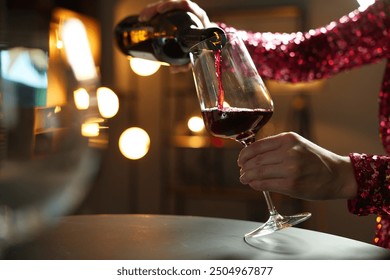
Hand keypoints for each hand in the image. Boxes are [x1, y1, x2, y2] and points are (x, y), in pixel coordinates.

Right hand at [139, 0, 211, 72]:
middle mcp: (190, 11)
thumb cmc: (203, 45)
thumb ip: (187, 63)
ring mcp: (181, 11)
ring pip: (165, 5)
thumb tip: (173, 69)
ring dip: (151, 9)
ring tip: (142, 18)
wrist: (207, 40)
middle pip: (172, 3)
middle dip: (155, 8)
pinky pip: (163, 10)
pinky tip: (144, 18)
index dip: (172, 5)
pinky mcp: (175, 14)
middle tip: (145, 17)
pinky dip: (152, 12)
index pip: (185, 5)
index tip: (160, 10)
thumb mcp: (197, 54)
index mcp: (198, 16)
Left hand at [237, 132, 357, 200]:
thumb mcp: (297, 144)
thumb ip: (276, 147)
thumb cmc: (316, 160)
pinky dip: (256, 185)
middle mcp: (288, 152)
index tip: (240, 160)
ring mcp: (290, 169)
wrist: (338, 175)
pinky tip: (254, 184)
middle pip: (255, 160)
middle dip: (244, 168)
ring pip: (258, 173)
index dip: (244, 155)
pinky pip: (265, 184)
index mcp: (288, 139)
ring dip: (247, 177)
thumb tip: (252, 155)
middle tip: (242, 172)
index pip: (256, 146)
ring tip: (245, 179)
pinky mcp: (291, 185)